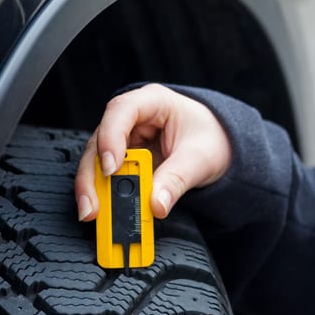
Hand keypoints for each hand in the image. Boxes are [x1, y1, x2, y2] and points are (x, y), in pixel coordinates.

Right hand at [73, 83, 231, 221]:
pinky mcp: (125, 158)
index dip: (110, 138)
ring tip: (93, 213)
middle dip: (93, 174)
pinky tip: (104, 213)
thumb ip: (177, 180)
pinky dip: (105, 194)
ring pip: (97, 160)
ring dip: (93, 188)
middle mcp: (133, 117)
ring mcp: (126, 138)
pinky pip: (108, 176)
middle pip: (100, 140)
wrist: (222, 144)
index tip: (110, 169)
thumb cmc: (213, 138)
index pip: (121, 111)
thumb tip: (156, 205)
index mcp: (154, 101)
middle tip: (92, 205)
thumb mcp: (200, 159)